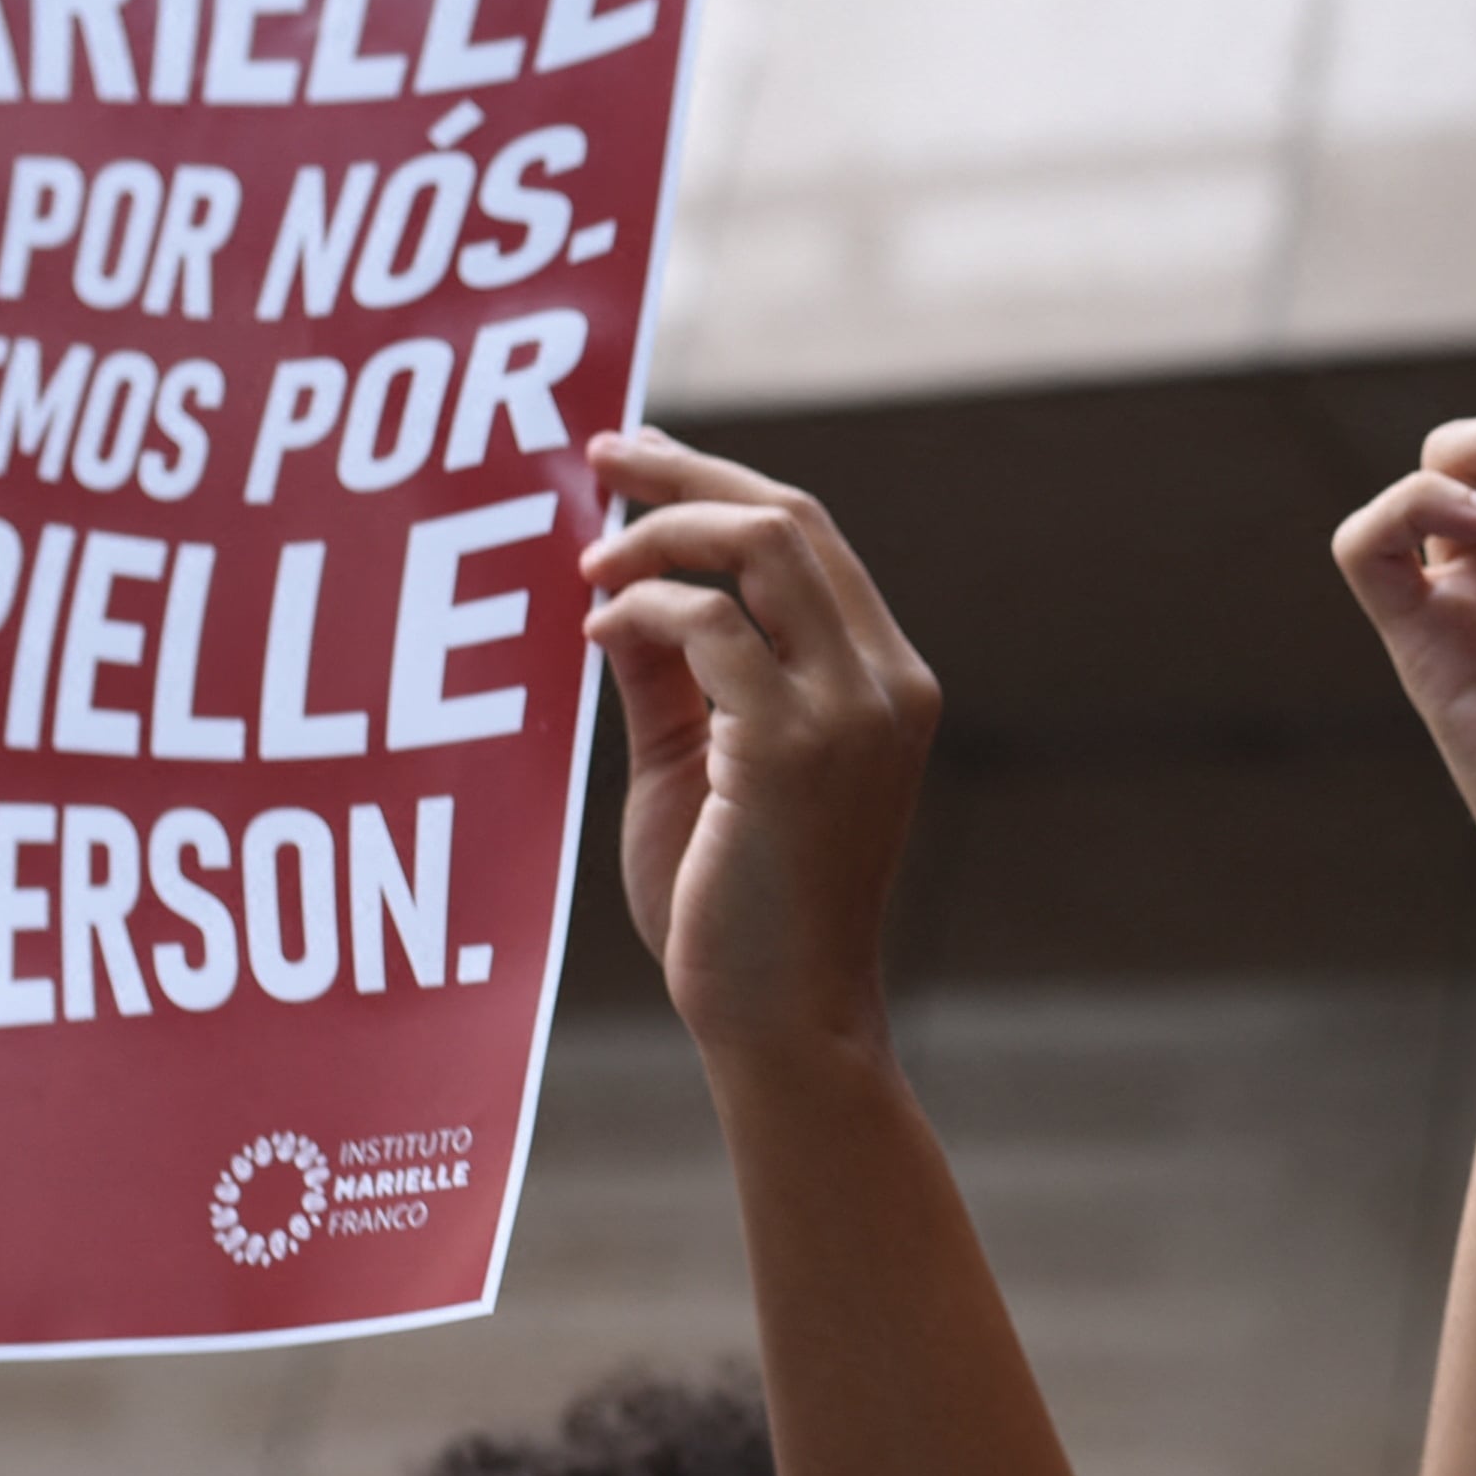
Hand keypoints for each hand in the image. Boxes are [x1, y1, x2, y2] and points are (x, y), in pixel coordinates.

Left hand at [579, 431, 938, 1066]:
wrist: (778, 1018)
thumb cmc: (737, 908)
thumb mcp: (700, 763)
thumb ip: (673, 673)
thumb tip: (622, 582)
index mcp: (885, 680)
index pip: (810, 537)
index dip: (717, 482)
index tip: (636, 458)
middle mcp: (886, 682)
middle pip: (790, 518)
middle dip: (684, 475)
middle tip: (598, 457)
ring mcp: (851, 711)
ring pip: (761, 545)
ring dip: (658, 536)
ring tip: (589, 566)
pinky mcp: (794, 746)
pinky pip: (708, 624)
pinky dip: (641, 607)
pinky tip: (594, 632)